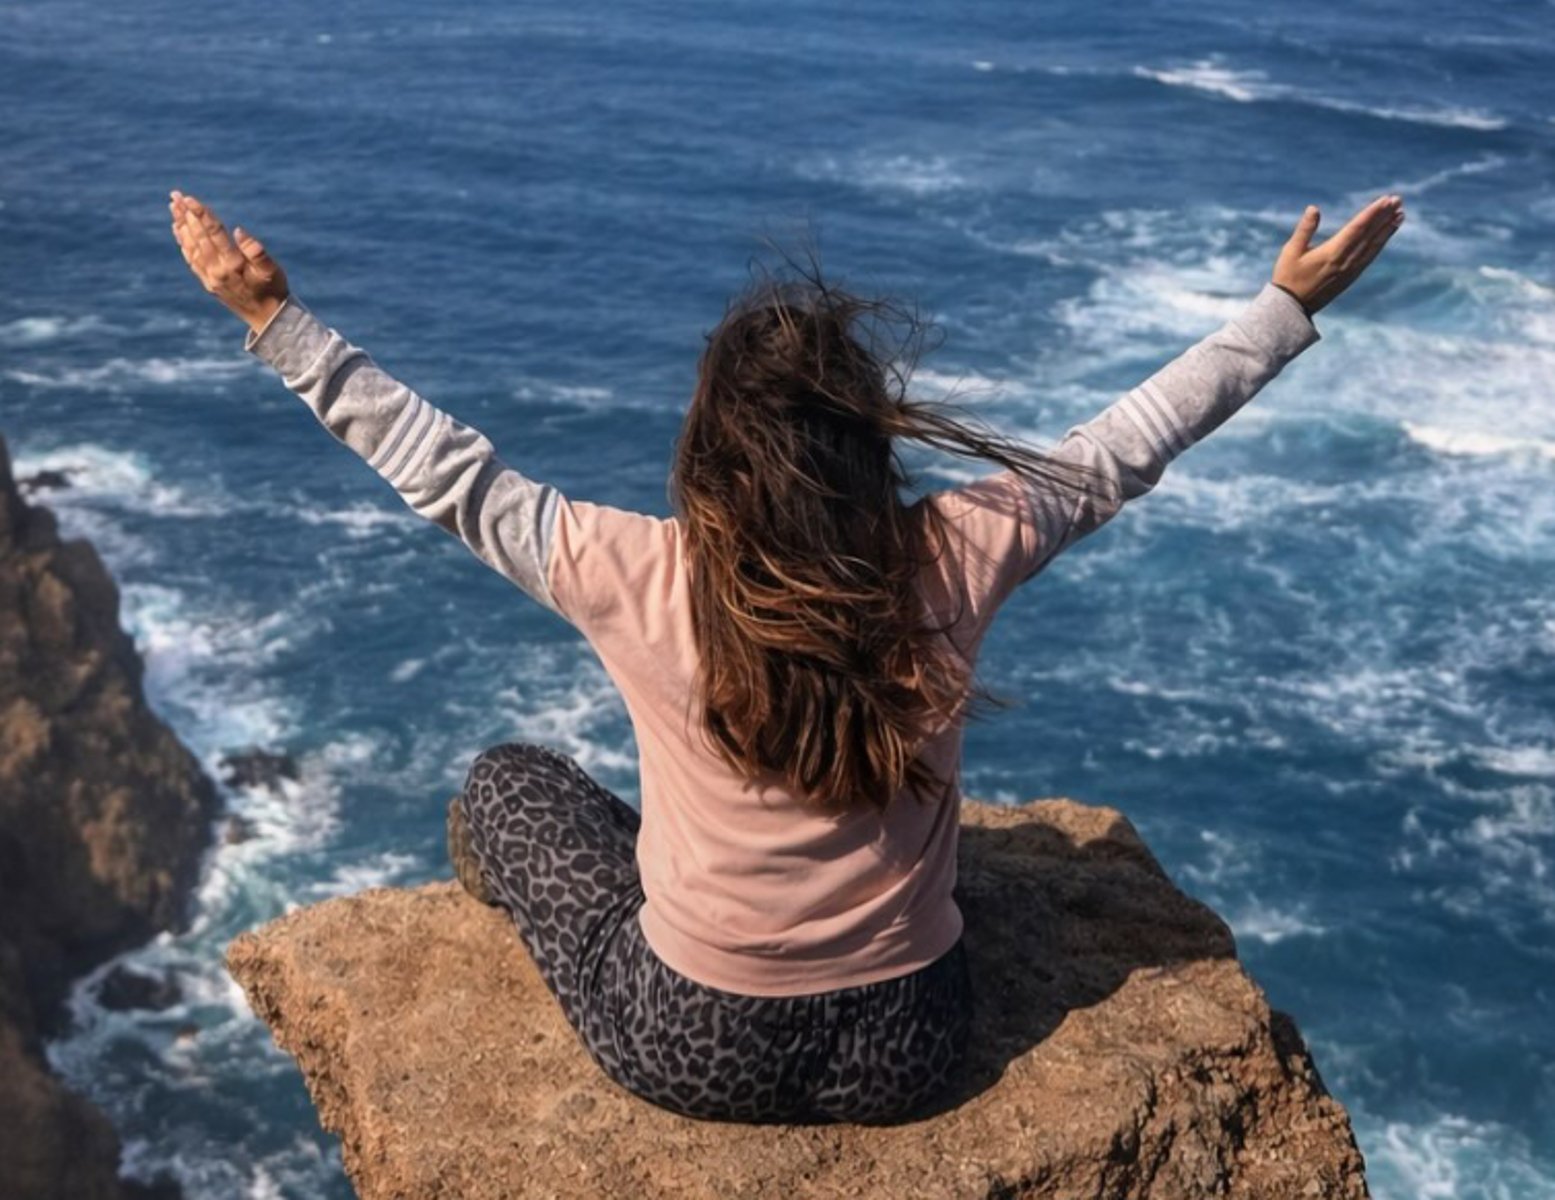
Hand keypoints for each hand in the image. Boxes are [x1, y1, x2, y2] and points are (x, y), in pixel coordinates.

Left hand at [169, 189, 289, 332]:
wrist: (267, 317)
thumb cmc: (273, 289)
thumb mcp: (272, 270)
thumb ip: (257, 251)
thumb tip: (239, 231)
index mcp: (233, 266)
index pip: (214, 234)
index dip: (202, 215)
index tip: (190, 199)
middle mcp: (217, 271)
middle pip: (198, 237)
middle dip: (187, 215)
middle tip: (176, 195)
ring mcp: (209, 278)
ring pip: (191, 246)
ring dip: (182, 225)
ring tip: (174, 206)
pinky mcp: (207, 282)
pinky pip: (191, 259)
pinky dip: (183, 242)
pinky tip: (179, 229)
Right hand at [1272, 194, 1403, 315]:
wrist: (1291, 309)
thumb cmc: (1288, 278)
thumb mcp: (1291, 252)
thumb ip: (1304, 230)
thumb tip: (1313, 208)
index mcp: (1332, 253)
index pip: (1357, 228)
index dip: (1373, 213)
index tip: (1386, 199)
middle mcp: (1346, 261)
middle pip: (1369, 235)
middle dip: (1384, 216)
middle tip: (1398, 201)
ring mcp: (1350, 270)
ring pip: (1373, 246)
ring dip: (1387, 230)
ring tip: (1400, 215)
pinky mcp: (1350, 277)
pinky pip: (1369, 257)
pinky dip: (1379, 244)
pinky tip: (1385, 236)